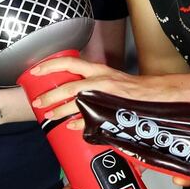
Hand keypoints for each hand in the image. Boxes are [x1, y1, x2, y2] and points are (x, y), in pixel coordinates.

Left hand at [29, 58, 166, 129]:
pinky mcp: (108, 110)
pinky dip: (78, 123)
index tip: (36, 70)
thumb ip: (91, 81)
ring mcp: (103, 96)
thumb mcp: (109, 77)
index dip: (49, 65)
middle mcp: (99, 80)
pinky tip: (72, 126)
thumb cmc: (132, 88)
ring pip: (74, 103)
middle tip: (38, 102)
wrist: (153, 95)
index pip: (69, 62)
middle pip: (67, 86)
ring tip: (50, 116)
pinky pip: (88, 118)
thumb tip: (73, 90)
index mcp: (98, 69)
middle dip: (49, 95)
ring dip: (59, 111)